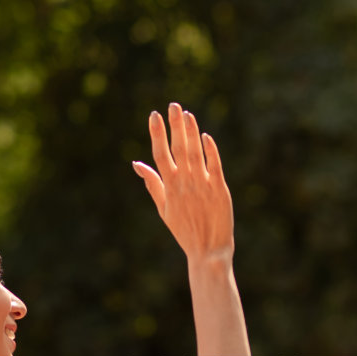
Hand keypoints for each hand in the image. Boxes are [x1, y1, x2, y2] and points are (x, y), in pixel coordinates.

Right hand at [134, 102, 233, 262]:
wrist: (208, 250)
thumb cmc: (184, 230)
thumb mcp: (164, 208)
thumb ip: (152, 183)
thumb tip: (136, 163)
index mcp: (170, 187)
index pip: (160, 154)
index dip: (157, 134)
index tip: (154, 115)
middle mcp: (185, 183)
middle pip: (178, 148)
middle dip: (175, 125)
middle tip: (173, 105)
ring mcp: (203, 185)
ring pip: (196, 152)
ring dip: (191, 132)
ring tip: (187, 114)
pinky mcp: (220, 189)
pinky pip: (215, 164)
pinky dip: (210, 150)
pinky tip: (206, 136)